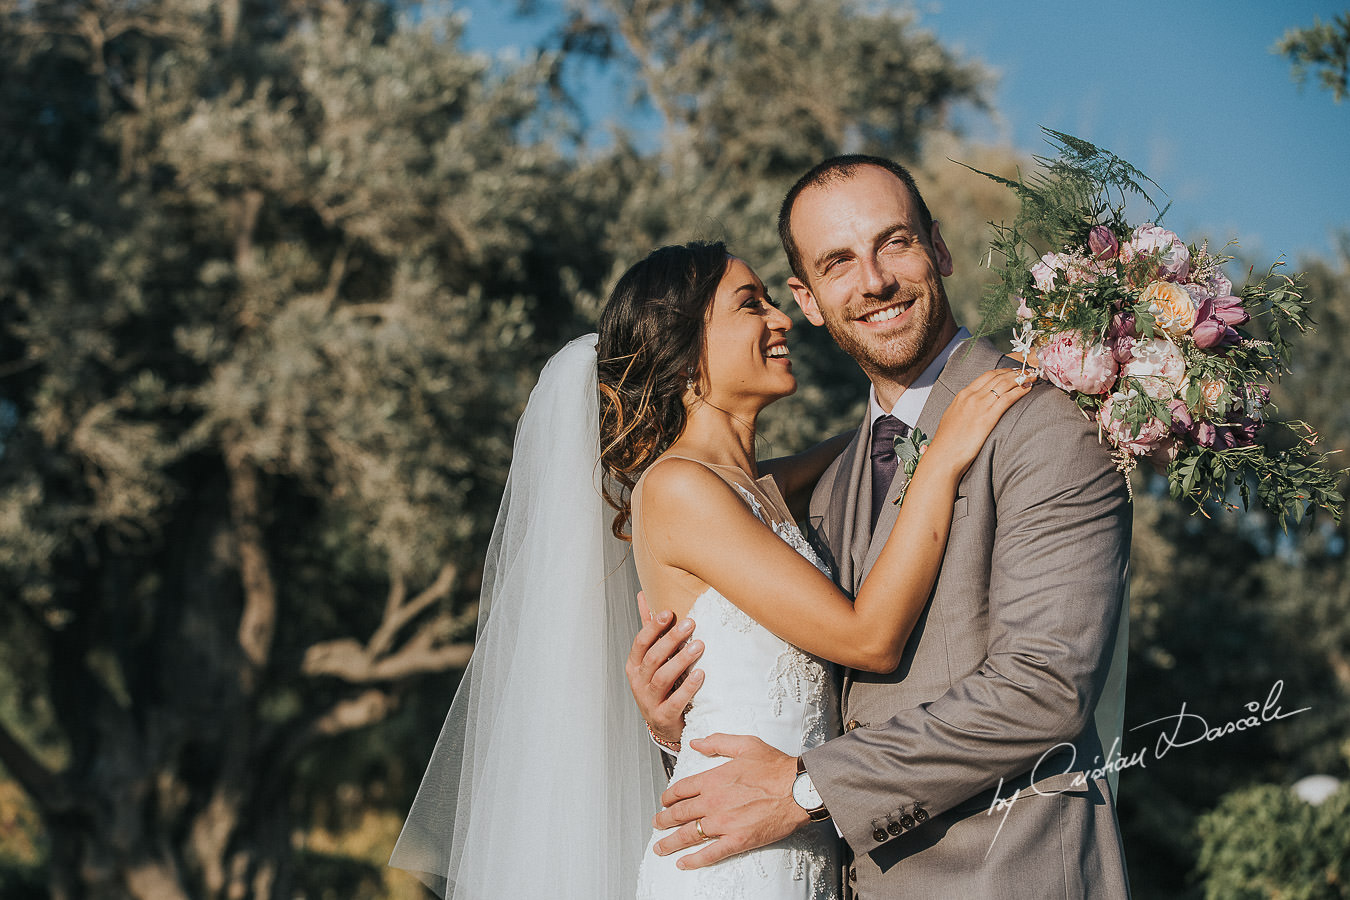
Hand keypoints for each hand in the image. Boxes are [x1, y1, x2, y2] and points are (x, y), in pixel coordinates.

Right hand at [626, 591, 703, 744]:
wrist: (662, 724)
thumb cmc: (659, 685)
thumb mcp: (651, 657)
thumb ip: (649, 628)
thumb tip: (644, 595)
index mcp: (635, 664)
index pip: (641, 642)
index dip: (653, 627)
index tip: (669, 613)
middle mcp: (638, 681)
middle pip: (653, 658)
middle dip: (671, 639)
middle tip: (691, 624)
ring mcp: (649, 700)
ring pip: (663, 678)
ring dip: (681, 660)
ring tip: (699, 646)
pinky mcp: (663, 716)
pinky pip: (675, 701)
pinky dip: (688, 687)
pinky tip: (700, 674)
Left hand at [652, 734, 807, 868]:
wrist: (798, 789)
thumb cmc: (775, 767)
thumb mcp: (745, 744)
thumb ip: (717, 742)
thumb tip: (696, 743)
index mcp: (713, 780)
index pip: (681, 789)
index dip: (669, 797)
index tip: (664, 802)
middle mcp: (713, 802)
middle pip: (679, 813)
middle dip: (664, 820)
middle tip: (657, 824)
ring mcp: (724, 823)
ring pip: (689, 835)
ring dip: (671, 842)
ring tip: (661, 847)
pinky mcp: (737, 840)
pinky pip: (710, 853)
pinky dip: (694, 860)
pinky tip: (684, 863)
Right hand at [927, 368, 1034, 476]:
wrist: (943, 455)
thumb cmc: (948, 442)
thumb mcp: (953, 418)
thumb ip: (964, 409)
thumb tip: (973, 409)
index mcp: (962, 395)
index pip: (986, 376)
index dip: (1003, 372)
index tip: (1013, 372)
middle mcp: (971, 396)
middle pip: (997, 377)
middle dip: (1015, 372)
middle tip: (1027, 372)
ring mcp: (980, 406)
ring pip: (1004, 384)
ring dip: (1020, 378)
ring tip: (1032, 377)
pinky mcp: (988, 417)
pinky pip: (1007, 398)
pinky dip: (1020, 391)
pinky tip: (1028, 388)